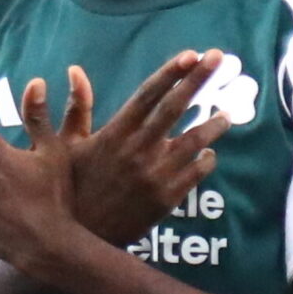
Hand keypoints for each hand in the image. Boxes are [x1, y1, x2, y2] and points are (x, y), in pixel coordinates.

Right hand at [69, 50, 232, 244]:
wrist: (80, 238)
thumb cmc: (71, 188)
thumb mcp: (66, 146)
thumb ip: (76, 108)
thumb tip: (76, 70)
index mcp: (114, 134)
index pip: (148, 95)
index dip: (171, 73)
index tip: (191, 55)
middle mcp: (137, 150)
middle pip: (175, 107)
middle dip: (199, 80)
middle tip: (219, 57)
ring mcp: (155, 175)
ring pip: (194, 141)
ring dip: (214, 124)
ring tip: (226, 114)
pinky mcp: (167, 199)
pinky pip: (196, 172)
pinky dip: (206, 159)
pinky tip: (208, 153)